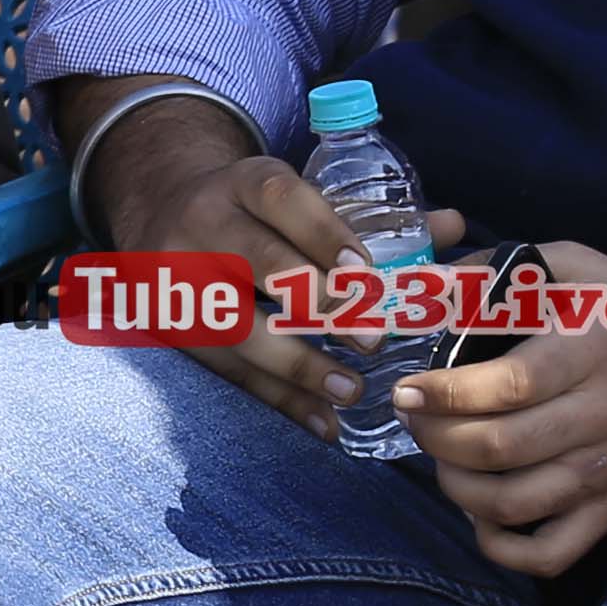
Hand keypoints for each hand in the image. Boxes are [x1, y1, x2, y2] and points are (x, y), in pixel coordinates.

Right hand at [91, 95, 424, 436]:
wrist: (155, 208)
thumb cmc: (250, 210)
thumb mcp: (294, 199)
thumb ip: (371, 218)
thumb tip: (451, 227)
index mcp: (244, 183)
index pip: (282, 200)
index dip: (324, 236)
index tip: (367, 274)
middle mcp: (202, 220)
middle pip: (258, 260)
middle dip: (318, 304)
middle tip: (372, 342)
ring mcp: (174, 273)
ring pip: (234, 323)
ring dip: (296, 363)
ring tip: (349, 392)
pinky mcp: (163, 320)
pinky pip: (224, 366)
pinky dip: (276, 397)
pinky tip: (322, 422)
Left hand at [399, 238, 606, 576]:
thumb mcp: (584, 270)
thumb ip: (507, 268)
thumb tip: (435, 283)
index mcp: (590, 354)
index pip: (508, 385)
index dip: (444, 393)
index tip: (407, 390)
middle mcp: (601, 417)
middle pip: (498, 447)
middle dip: (434, 437)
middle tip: (414, 419)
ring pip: (515, 503)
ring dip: (457, 489)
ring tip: (442, 460)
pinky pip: (554, 551)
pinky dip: (503, 547)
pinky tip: (480, 515)